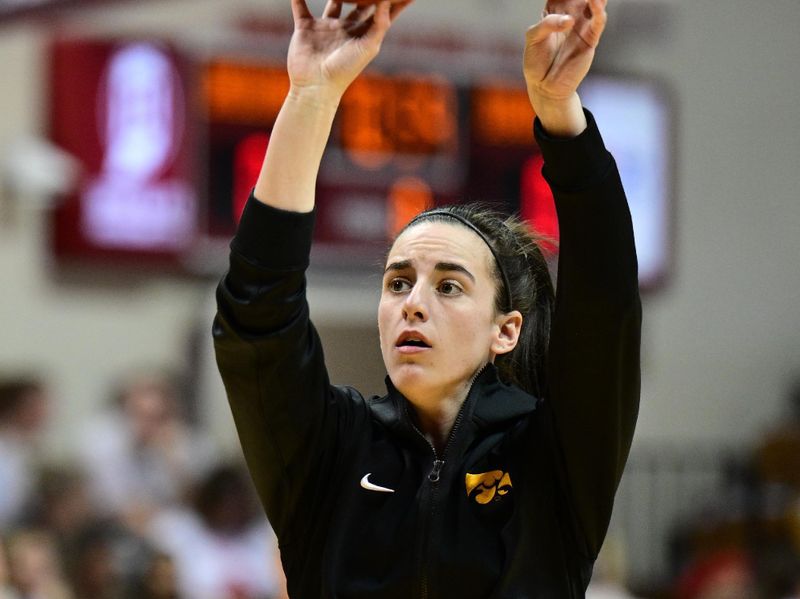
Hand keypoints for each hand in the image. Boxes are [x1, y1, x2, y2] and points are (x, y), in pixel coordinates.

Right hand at [288, 0, 411, 100]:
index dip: (393, 1)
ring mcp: (326, 27)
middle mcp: (346, 28)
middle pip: (358, 1)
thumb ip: (379, 23)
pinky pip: (300, 5)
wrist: (315, 86)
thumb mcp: (367, 47)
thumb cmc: (345, 70)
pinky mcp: (306, 27)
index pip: (381, 11)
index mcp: (363, 33)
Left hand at [523, 0, 606, 105]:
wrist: (544, 86)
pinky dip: (598, 11)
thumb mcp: (532, 40)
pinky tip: (595, 2)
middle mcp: (570, 15)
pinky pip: (598, 22)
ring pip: (594, 3)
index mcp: (554, 11)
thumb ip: (546, 25)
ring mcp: (582, 26)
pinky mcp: (590, 39)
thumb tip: (569, 20)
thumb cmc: (536, 62)